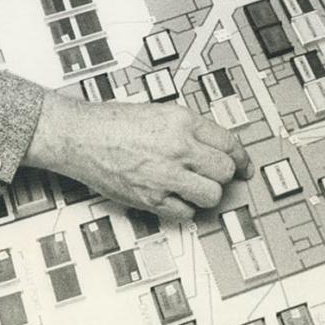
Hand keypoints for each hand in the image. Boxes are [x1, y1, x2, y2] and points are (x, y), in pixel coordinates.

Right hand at [25, 93, 251, 221]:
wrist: (80, 136)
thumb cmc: (112, 122)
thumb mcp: (159, 112)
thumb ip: (188, 129)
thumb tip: (216, 148)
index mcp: (182, 121)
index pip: (229, 143)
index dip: (241, 157)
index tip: (244, 165)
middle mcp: (178, 147)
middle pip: (224, 171)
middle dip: (223, 175)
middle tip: (215, 176)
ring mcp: (165, 175)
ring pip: (211, 195)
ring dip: (207, 193)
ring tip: (194, 187)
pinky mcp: (151, 198)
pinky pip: (185, 212)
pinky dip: (184, 208)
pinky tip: (174, 197)